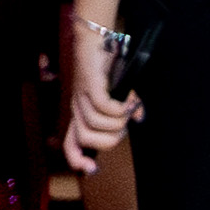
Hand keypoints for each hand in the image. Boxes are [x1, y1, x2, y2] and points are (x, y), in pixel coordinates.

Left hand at [63, 29, 135, 173]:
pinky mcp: (90, 85)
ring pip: (95, 125)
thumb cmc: (107, 67)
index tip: (94, 169)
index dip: (78, 160)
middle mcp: (77, 108)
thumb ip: (126, 108)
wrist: (98, 40)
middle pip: (86, 139)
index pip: (70, 144)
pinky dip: (119, 109)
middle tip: (124, 128)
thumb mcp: (119, 91)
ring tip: (128, 112)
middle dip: (109, 139)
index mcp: (80, 114)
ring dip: (117, 123)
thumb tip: (139, 119)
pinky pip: (103, 107)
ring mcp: (81, 97)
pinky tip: (130, 104)